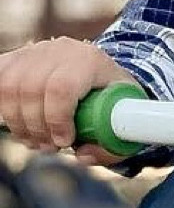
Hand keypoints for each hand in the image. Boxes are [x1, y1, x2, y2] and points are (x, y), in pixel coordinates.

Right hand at [0, 40, 134, 163]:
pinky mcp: (17, 58)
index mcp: (89, 60)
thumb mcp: (128, 118)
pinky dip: (4, 106)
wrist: (101, 71)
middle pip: (31, 89)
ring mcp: (35, 52)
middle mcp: (59, 51)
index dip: (57, 120)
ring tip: (35, 140)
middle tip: (49, 147)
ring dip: (18, 122)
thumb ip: (111, 144)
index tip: (64, 142)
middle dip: (36, 127)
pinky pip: (0, 80)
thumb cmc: (114, 97)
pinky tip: (20, 123)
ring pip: (9, 87)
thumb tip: (82, 156)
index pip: (62, 88)